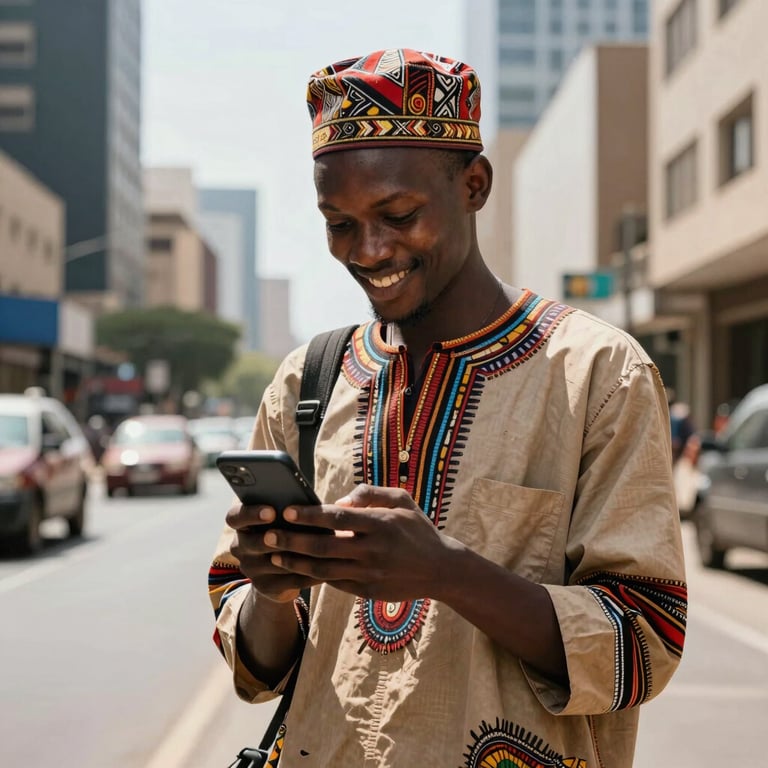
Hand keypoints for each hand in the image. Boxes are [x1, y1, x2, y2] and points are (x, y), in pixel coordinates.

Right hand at [226, 500, 321, 602]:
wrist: (280, 570)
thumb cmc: (287, 530)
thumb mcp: (284, 519)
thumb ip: (289, 511)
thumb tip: (307, 504)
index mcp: (242, 524)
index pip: (235, 517)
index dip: (251, 514)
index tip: (271, 511)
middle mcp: (240, 547)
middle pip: (250, 542)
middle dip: (272, 538)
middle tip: (290, 533)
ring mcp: (251, 569)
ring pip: (272, 563)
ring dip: (295, 556)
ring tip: (317, 548)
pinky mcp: (265, 587)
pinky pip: (288, 580)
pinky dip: (308, 573)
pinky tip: (325, 566)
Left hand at [263, 484, 461, 601]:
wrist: (441, 569)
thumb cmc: (417, 528)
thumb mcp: (401, 500)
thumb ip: (369, 494)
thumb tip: (338, 501)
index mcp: (380, 524)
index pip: (337, 518)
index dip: (310, 515)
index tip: (287, 510)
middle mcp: (373, 550)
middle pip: (324, 547)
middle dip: (292, 542)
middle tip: (269, 536)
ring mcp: (369, 573)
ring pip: (323, 570)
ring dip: (295, 563)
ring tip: (274, 556)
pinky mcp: (367, 591)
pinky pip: (334, 583)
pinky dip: (312, 576)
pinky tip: (295, 569)